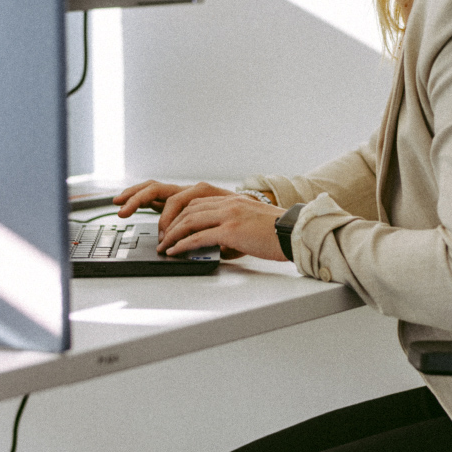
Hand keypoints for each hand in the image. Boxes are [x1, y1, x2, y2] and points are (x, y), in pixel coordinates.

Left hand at [115, 180, 286, 262]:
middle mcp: (225, 201)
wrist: (294, 233)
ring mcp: (228, 213)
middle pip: (184, 206)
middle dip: (165, 220)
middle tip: (157, 236)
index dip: (173, 210)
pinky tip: (174, 252)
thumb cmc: (273, 233)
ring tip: (163, 247)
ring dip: (171, 235)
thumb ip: (224, 227)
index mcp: (228, 198)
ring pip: (188, 220)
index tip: (163, 221)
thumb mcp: (246, 223)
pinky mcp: (231, 229)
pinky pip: (198, 236)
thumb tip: (207, 243)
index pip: (191, 199)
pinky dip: (182, 245)